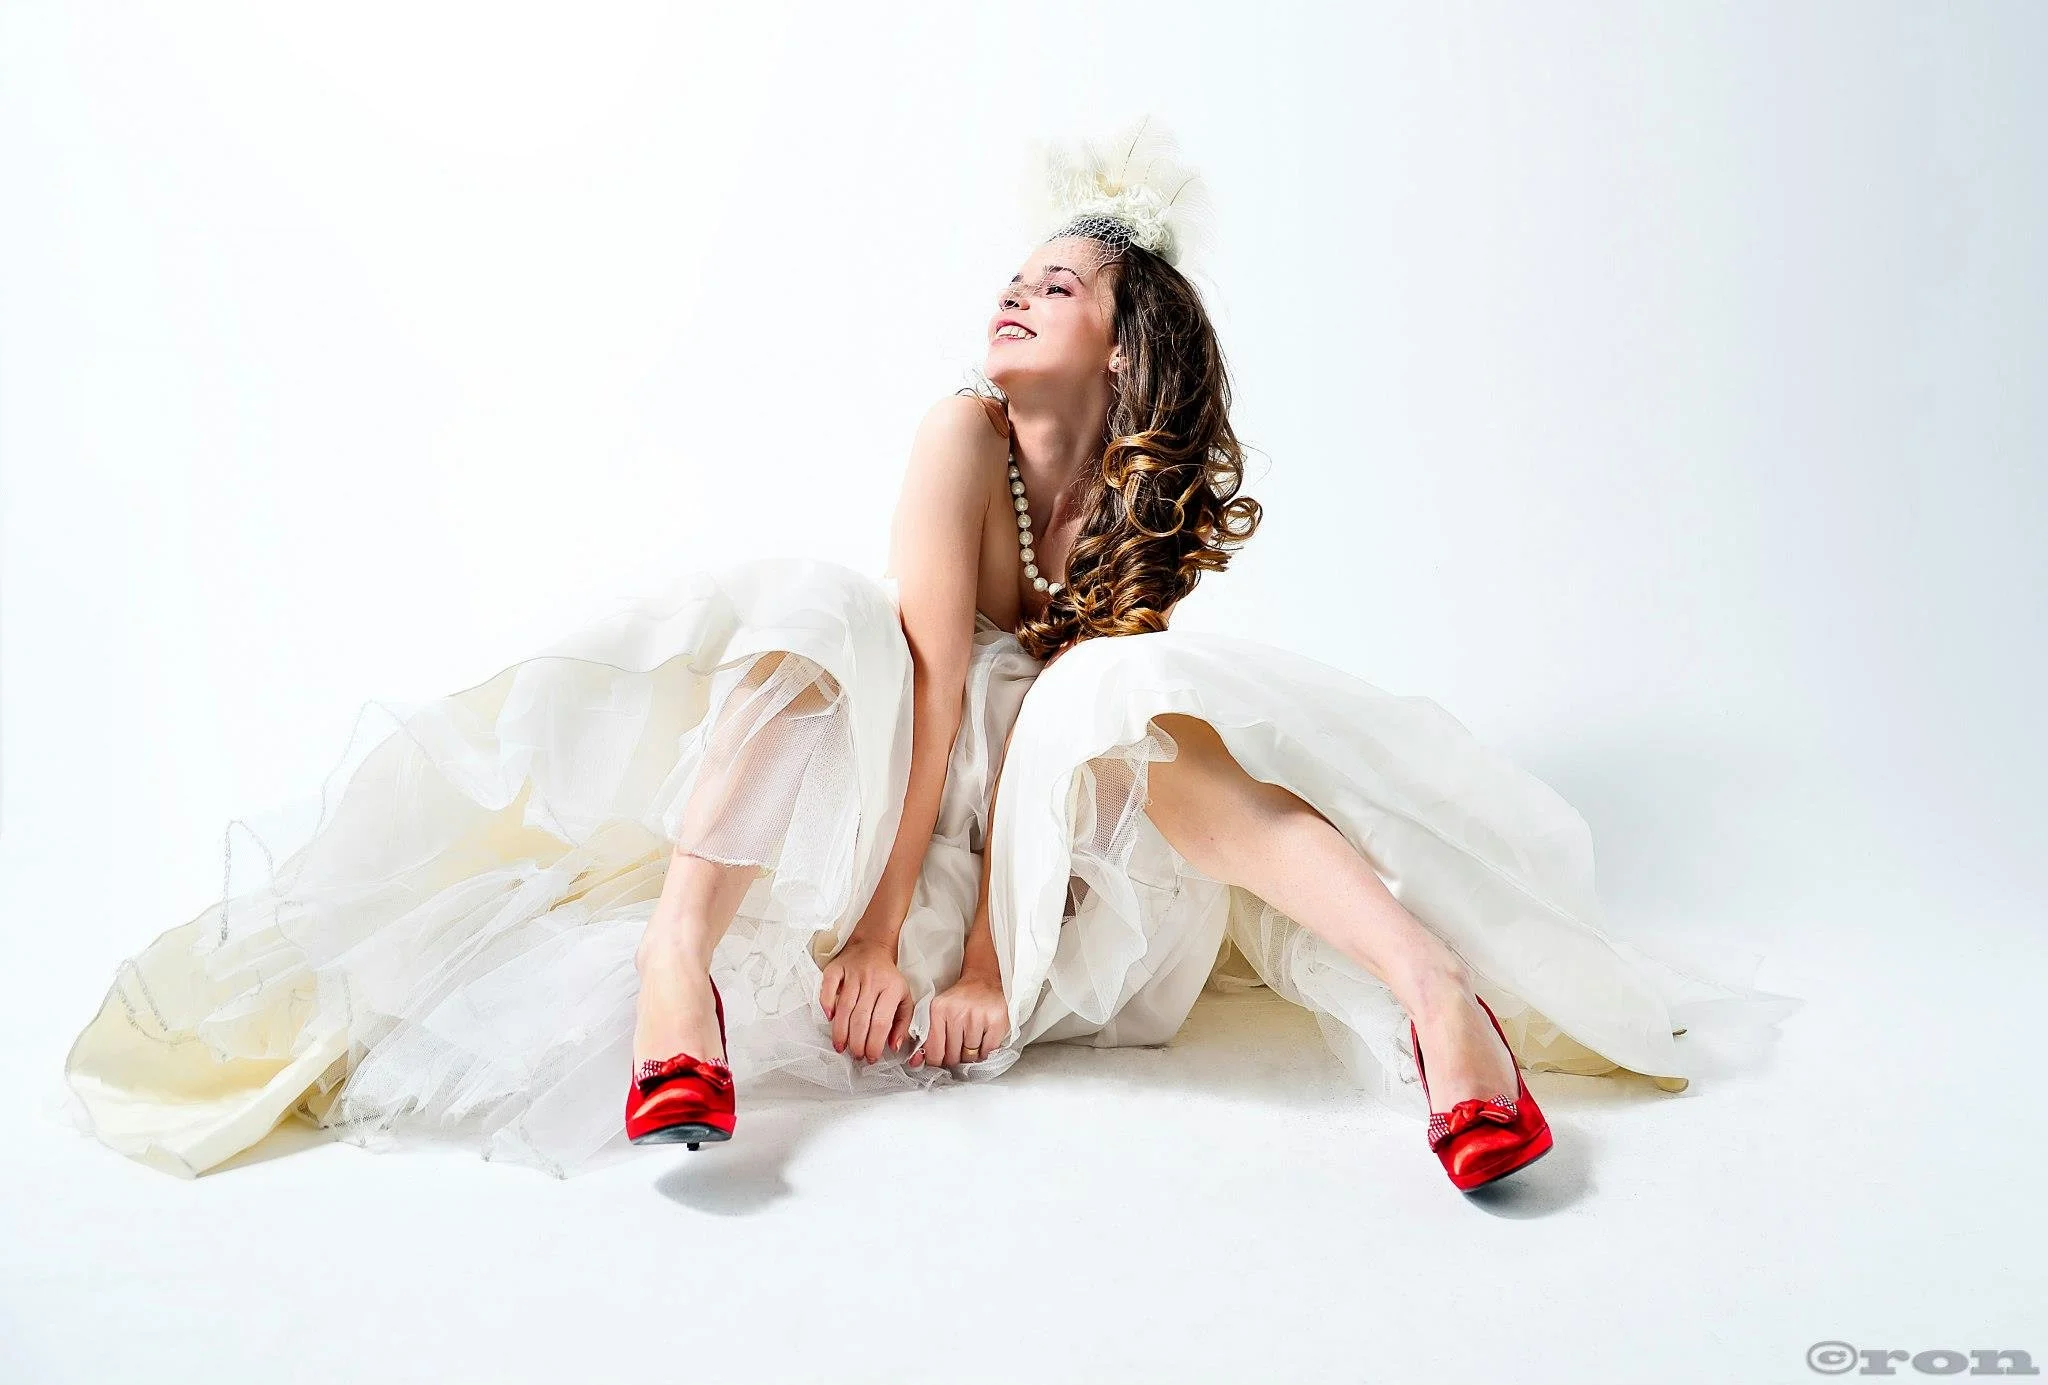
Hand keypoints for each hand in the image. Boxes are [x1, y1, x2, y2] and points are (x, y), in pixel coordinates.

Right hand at [819, 934, 912, 1063]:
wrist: (873, 945)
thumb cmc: (888, 978)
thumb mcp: (904, 997)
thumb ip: (902, 1023)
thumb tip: (894, 1046)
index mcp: (891, 988)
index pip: (881, 1022)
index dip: (874, 1043)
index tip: (871, 1057)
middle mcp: (872, 981)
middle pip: (861, 1018)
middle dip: (857, 1042)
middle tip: (855, 1055)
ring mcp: (853, 974)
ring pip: (844, 1007)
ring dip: (841, 1031)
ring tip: (840, 1047)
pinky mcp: (836, 968)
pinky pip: (828, 985)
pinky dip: (826, 1002)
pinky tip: (828, 1018)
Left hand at [912, 969, 1006, 1068]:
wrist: (983, 981)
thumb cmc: (960, 1000)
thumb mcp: (938, 1012)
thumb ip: (927, 1037)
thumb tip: (916, 1062)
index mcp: (938, 1010)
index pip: (934, 1050)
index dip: (937, 1061)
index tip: (940, 1061)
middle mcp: (957, 1013)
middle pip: (952, 1056)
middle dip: (954, 1058)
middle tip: (958, 1050)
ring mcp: (978, 1017)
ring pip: (970, 1056)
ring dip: (970, 1055)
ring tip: (970, 1042)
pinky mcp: (996, 1021)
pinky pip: (987, 1052)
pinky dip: (984, 1052)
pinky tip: (982, 1041)